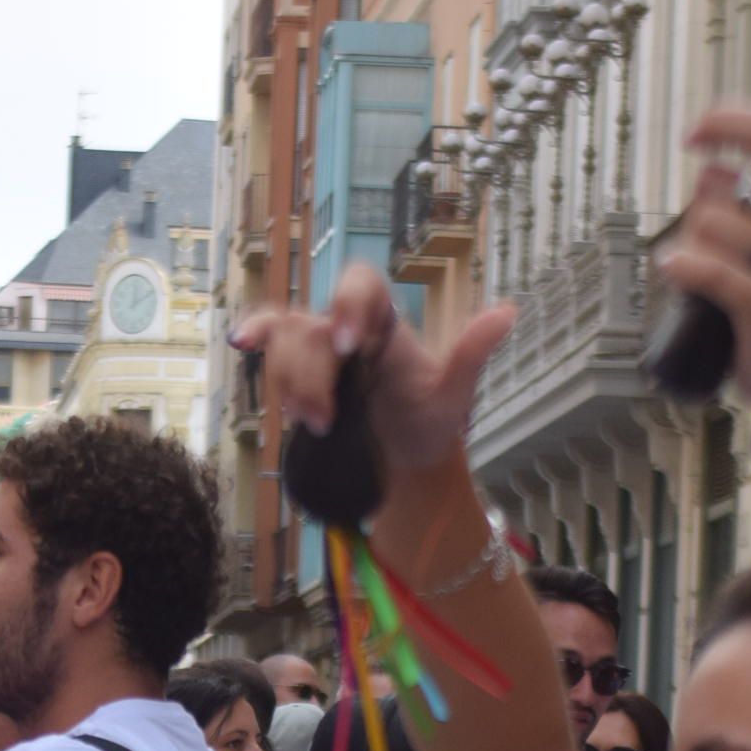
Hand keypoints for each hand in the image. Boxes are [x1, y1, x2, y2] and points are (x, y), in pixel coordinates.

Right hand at [234, 264, 513, 474]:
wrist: (402, 466)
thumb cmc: (428, 424)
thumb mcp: (453, 396)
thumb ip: (469, 355)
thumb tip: (508, 313)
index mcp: (384, 321)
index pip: (362, 285)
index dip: (349, 304)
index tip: (351, 345)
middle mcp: (346, 328)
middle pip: (313, 323)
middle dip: (314, 372)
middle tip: (325, 419)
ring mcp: (317, 348)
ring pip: (287, 339)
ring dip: (291, 381)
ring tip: (313, 423)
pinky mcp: (296, 373)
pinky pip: (269, 345)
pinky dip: (254, 337)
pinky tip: (243, 343)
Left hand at [653, 59, 750, 450]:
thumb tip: (732, 142)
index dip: (747, 114)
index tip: (700, 128)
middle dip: (728, 126)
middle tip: (690, 139)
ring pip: (719, 215)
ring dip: (693, 238)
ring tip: (701, 271)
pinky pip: (719, 272)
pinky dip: (689, 267)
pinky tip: (672, 267)